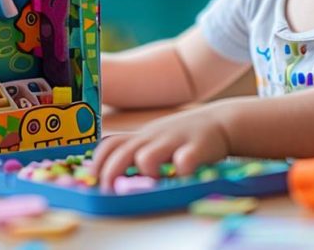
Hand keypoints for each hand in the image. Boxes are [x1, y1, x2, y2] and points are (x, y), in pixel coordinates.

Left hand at [92, 104, 232, 191]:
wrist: (220, 122)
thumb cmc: (182, 136)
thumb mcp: (154, 138)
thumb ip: (135, 151)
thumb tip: (109, 172)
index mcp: (142, 137)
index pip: (110, 144)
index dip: (98, 161)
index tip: (93, 178)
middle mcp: (153, 137)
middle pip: (122, 153)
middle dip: (110, 173)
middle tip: (109, 191)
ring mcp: (173, 141)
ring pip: (147, 156)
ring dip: (144, 171)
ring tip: (153, 180)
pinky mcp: (196, 148)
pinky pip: (184, 161)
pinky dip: (180, 171)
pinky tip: (183, 176)